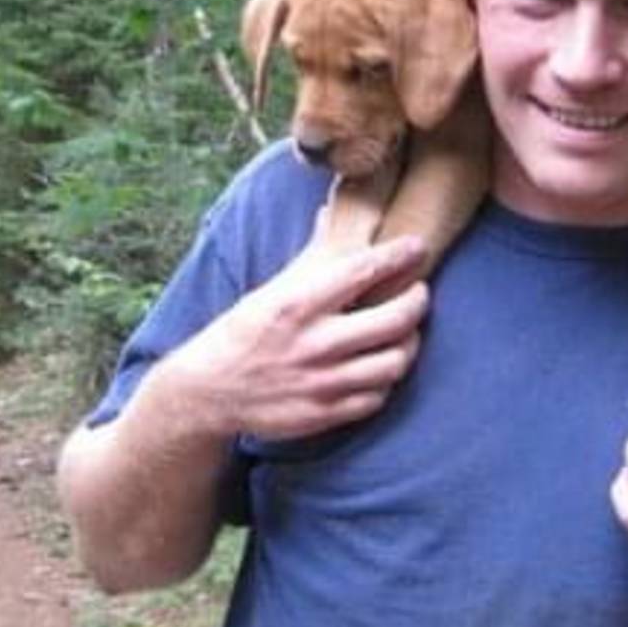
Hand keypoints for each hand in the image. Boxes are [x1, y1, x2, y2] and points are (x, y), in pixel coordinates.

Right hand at [163, 233, 429, 440]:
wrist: (209, 391)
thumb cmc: (244, 332)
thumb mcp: (271, 290)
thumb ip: (311, 256)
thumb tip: (330, 212)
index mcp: (298, 304)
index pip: (364, 270)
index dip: (399, 256)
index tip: (417, 247)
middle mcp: (314, 343)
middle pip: (395, 320)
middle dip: (417, 301)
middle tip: (418, 292)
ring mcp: (322, 383)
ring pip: (395, 362)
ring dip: (409, 343)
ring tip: (405, 331)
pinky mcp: (325, 414)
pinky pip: (378, 397)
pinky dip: (386, 379)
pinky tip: (380, 365)